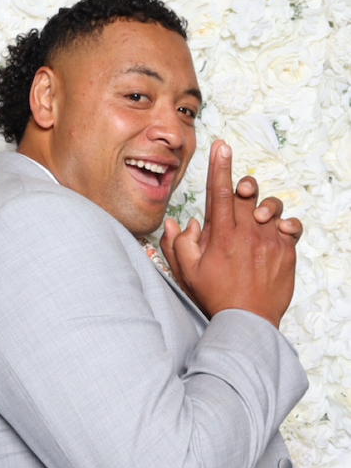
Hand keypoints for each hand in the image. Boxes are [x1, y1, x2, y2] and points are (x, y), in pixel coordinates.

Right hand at [160, 140, 297, 326]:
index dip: (219, 166)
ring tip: (254, 217)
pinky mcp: (287, 251)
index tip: (221, 146)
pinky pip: (290, 226)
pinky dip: (281, 224)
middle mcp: (247, 233)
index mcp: (221, 235)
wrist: (248, 321)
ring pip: (270, 207)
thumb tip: (178, 222)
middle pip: (246, 193)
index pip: (220, 191)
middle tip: (237, 189)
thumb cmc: (216, 296)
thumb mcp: (186, 272)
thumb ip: (177, 243)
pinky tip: (272, 232)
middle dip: (241, 184)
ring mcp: (270, 241)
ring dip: (261, 206)